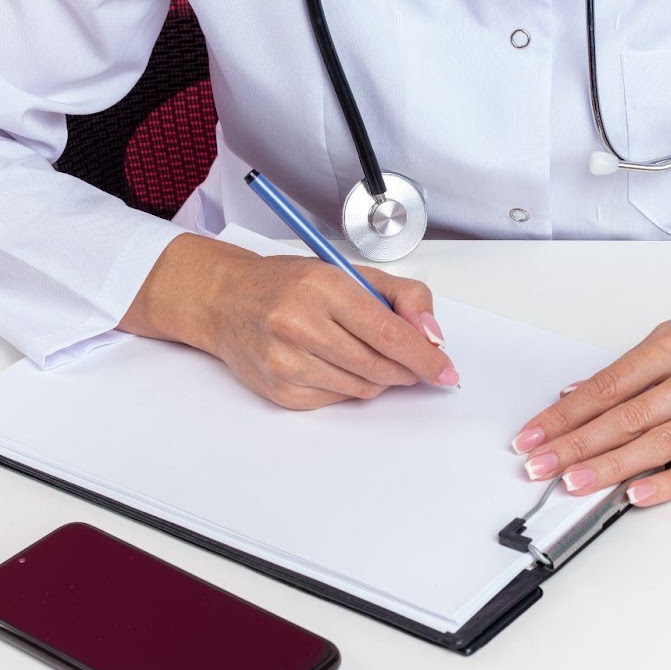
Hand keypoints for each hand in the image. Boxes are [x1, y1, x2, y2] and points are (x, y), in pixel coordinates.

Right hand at [120, 234, 456, 409]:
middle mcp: (299, 324)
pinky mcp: (280, 390)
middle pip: (379, 366)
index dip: (425, 356)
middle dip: (407, 369)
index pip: (389, 332)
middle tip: (414, 363)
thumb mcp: (346, 271)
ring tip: (364, 353)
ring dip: (379, 378)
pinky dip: (349, 386)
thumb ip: (401, 295)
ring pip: (362, 388)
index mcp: (322, 287)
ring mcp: (285, 362)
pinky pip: (338, 399)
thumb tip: (431, 334)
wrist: (224, 301)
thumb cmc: (287, 284)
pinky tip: (334, 363)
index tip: (446, 369)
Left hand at [511, 272, 670, 504]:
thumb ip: (638, 365)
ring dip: (610, 467)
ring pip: (660, 442)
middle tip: (540, 465)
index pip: (610, 384)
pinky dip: (668, 482)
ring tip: (574, 483)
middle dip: (576, 444)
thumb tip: (582, 392)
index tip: (535, 434)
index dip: (566, 414)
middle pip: (627, 415)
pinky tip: (636, 494)